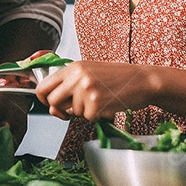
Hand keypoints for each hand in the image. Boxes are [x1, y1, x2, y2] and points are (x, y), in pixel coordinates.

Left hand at [34, 61, 156, 122]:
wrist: (142, 81)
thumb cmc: (117, 78)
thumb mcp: (89, 74)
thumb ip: (69, 87)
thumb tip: (51, 107)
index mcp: (73, 67)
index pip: (44, 86)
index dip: (43, 98)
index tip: (51, 103)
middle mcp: (77, 76)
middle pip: (52, 101)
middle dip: (62, 109)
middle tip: (75, 109)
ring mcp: (86, 89)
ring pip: (72, 112)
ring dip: (84, 112)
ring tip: (99, 100)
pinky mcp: (96, 103)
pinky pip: (87, 118)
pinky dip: (96, 116)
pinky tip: (106, 105)